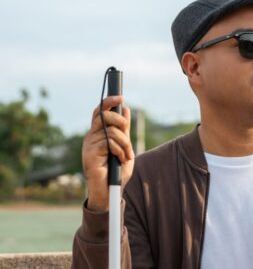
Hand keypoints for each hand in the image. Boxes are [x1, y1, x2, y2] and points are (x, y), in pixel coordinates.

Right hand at [82, 96, 134, 211]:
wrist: (109, 191)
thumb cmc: (116, 171)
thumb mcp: (124, 146)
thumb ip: (124, 130)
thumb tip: (125, 108)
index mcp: (98, 133)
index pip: (100, 111)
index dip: (109, 101)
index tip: (121, 97)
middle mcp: (91, 136)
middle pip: (104, 115)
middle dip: (120, 121)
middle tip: (126, 134)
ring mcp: (89, 145)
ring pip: (111, 130)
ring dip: (124, 142)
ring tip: (125, 155)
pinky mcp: (90, 154)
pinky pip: (109, 142)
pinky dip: (120, 150)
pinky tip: (120, 159)